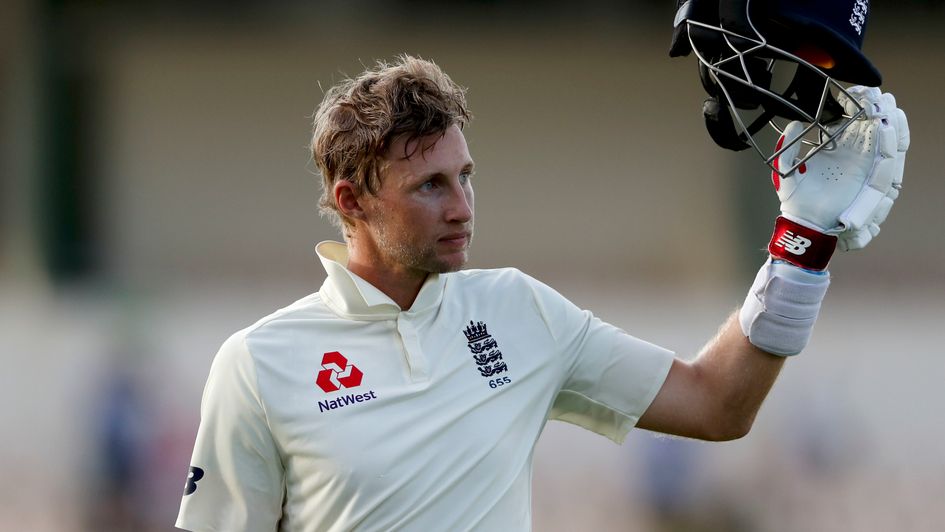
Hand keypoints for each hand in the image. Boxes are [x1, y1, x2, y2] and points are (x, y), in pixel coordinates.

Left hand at [773, 86, 909, 251]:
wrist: (805, 222)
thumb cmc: (795, 199)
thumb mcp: (786, 169)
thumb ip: (789, 146)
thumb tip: (794, 124)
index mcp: (833, 148)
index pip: (849, 120)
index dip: (854, 105)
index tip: (854, 91)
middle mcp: (851, 154)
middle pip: (870, 124)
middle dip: (876, 107)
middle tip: (875, 94)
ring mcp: (862, 165)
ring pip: (881, 138)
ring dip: (885, 120)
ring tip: (884, 105)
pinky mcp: (869, 178)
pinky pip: (883, 158)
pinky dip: (887, 142)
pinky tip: (885, 127)